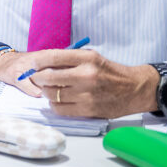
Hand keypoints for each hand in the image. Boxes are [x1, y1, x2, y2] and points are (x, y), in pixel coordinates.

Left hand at [0, 49, 158, 118]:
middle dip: (38, 78)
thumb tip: (43, 63)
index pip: (54, 57)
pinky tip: (57, 101)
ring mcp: (87, 94)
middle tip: (36, 79)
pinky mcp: (88, 110)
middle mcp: (86, 75)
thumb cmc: (110, 72)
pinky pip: (61, 109)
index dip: (38, 61)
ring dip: (46, 92)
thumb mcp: (92, 58)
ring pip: (52, 95)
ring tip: (49, 89)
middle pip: (48, 77)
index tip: (31, 64)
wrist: (135, 89)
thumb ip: (70, 60)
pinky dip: (54, 105)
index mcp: (87, 58)